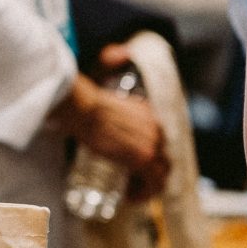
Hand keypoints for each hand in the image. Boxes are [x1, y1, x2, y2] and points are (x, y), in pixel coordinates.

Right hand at [54, 52, 169, 200]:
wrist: (83, 108)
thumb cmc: (86, 99)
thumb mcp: (106, 82)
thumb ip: (113, 59)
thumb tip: (122, 50)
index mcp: (148, 114)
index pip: (158, 141)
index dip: (149, 158)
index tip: (131, 167)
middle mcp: (156, 129)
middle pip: (163, 159)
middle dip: (151, 175)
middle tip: (131, 184)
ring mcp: (152, 144)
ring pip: (162, 173)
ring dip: (148, 187)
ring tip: (130, 193)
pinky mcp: (143, 159)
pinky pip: (153, 183)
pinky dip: (144, 193)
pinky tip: (129, 196)